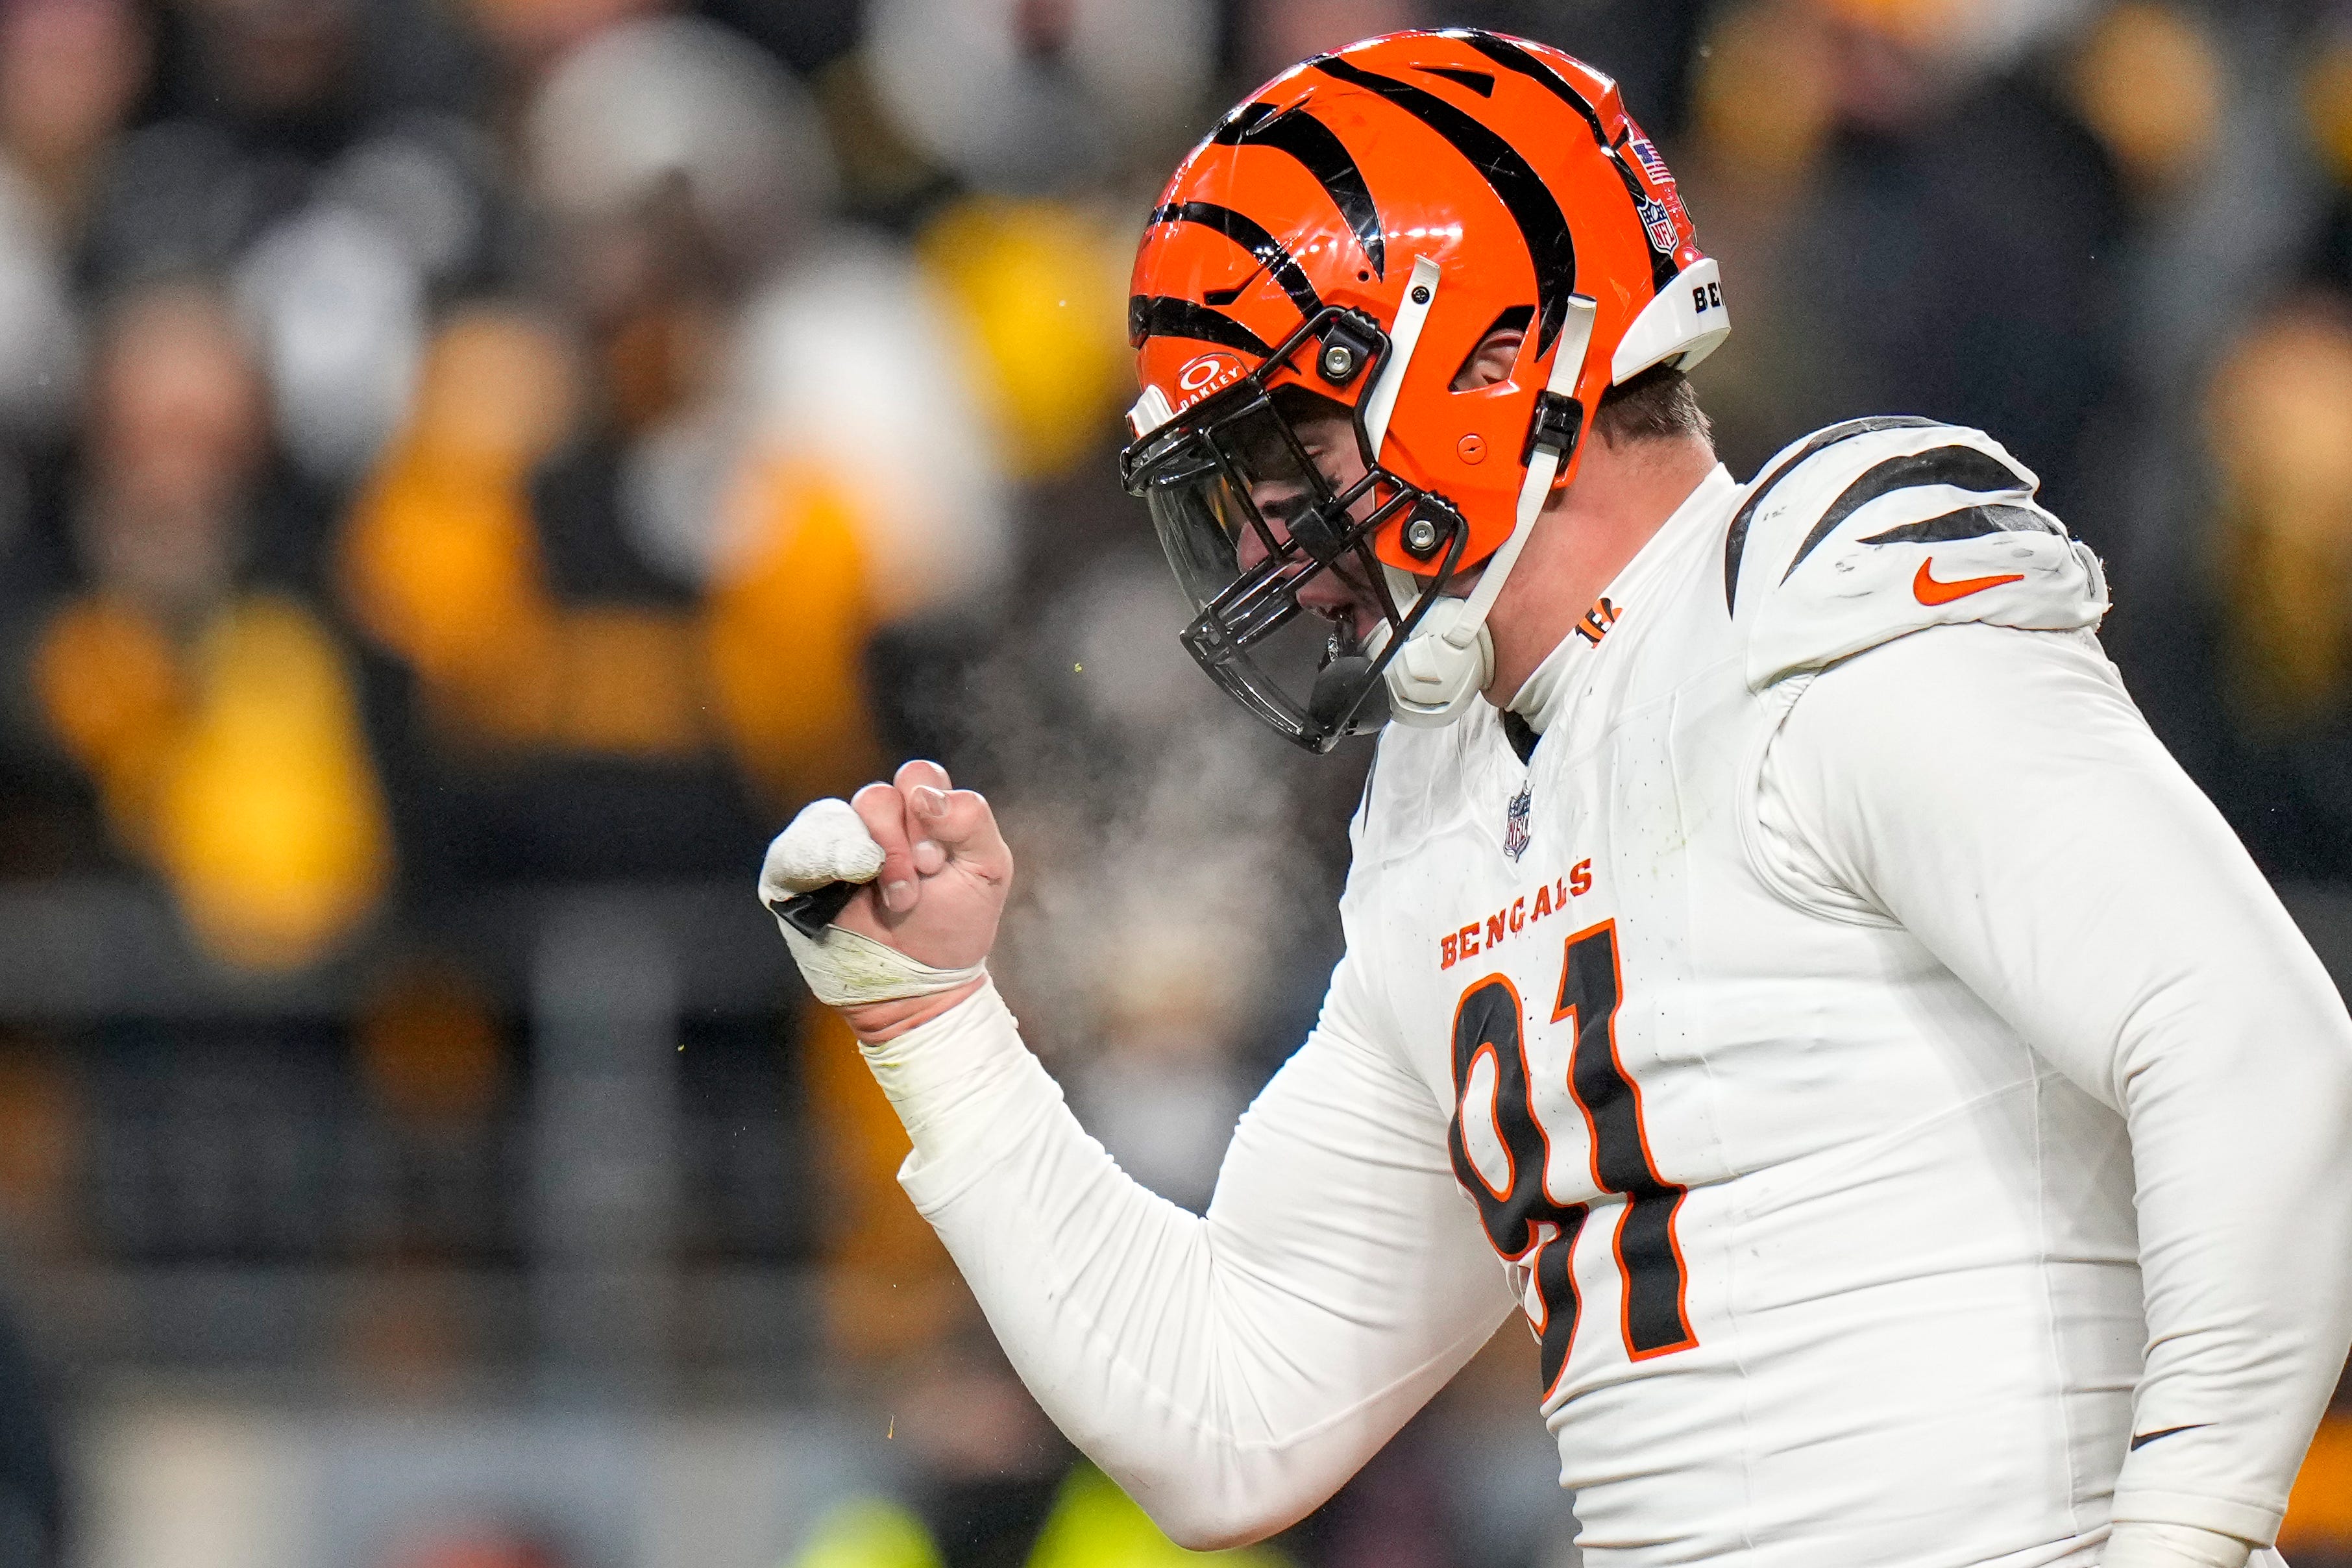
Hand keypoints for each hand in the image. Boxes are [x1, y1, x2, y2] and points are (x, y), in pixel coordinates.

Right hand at [764, 760, 1012, 1039]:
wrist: (919, 987)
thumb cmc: (955, 925)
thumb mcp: (988, 870)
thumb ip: (970, 820)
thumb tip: (923, 795)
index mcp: (921, 812)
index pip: (917, 777)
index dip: (929, 812)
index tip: (937, 862)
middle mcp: (876, 823)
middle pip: (876, 798)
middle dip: (900, 844)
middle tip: (915, 886)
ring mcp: (836, 848)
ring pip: (835, 820)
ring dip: (868, 863)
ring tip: (894, 903)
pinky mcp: (800, 875)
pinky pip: (794, 851)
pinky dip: (819, 864)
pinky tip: (845, 886)